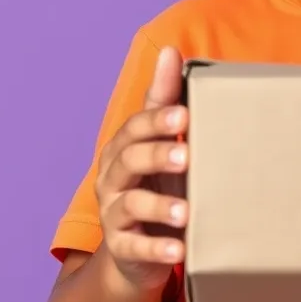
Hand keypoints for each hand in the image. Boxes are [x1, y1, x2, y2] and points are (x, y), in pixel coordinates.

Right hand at [95, 46, 188, 290]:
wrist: (139, 249)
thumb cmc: (157, 181)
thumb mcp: (161, 140)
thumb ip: (165, 99)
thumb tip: (170, 51)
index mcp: (124, 147)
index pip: (135, 128)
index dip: (158, 120)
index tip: (185, 114)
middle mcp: (113, 178)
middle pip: (130, 160)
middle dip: (157, 155)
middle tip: (187, 156)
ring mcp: (115, 215)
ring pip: (131, 205)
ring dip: (159, 207)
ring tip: (187, 211)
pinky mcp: (123, 249)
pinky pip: (135, 249)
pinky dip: (157, 250)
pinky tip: (180, 249)